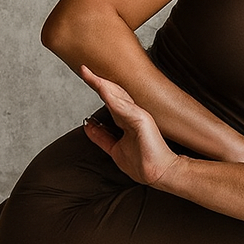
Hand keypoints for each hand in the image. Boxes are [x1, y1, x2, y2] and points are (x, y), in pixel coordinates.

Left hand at [80, 65, 184, 188]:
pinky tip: (99, 85)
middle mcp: (132, 114)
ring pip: (116, 94)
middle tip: (84, 69)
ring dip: (100, 83)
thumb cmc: (143, 164)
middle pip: (112, 93)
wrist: (160, 173)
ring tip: (87, 72)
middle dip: (96, 81)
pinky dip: (109, 94)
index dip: (98, 90)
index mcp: (127, 120)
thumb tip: (89, 126)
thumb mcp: (115, 149)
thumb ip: (102, 137)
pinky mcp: (141, 118)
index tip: (86, 80)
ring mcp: (138, 114)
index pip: (110, 102)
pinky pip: (122, 104)